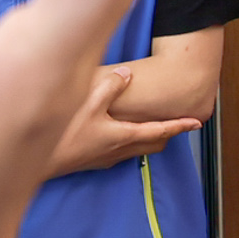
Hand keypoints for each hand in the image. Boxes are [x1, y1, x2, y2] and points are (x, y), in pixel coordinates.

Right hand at [49, 66, 204, 175]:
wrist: (41, 163)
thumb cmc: (65, 134)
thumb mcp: (88, 103)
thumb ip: (110, 86)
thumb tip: (127, 74)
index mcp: (124, 136)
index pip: (160, 131)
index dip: (180, 126)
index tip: (197, 123)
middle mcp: (120, 151)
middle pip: (154, 144)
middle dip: (168, 133)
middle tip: (177, 122)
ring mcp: (107, 159)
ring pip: (139, 149)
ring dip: (150, 137)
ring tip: (152, 124)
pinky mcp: (95, 162)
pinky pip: (123, 151)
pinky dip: (131, 141)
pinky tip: (118, 131)